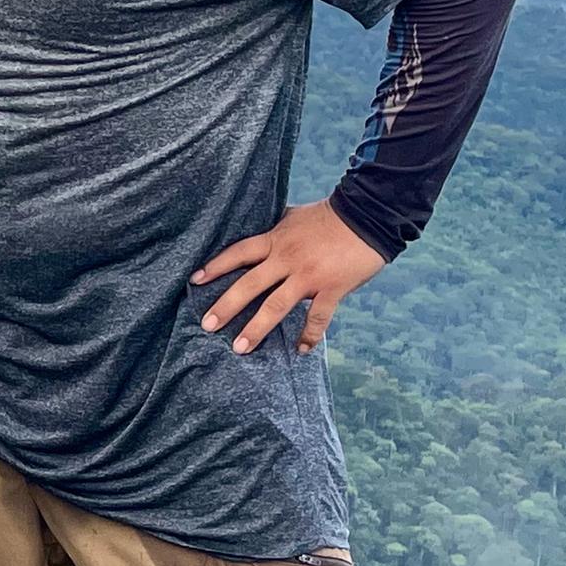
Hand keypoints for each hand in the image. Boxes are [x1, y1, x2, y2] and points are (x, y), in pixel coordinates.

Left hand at [192, 198, 388, 353]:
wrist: (370, 215)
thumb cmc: (331, 215)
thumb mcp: (295, 216)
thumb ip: (276, 227)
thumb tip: (258, 227)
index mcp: (277, 239)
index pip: (239, 253)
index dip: (216, 266)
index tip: (195, 280)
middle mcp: (287, 259)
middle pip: (249, 284)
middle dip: (226, 306)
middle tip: (207, 325)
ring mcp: (309, 276)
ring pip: (276, 306)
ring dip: (256, 328)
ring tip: (239, 348)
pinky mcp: (332, 288)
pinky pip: (318, 318)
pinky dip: (309, 336)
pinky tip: (300, 351)